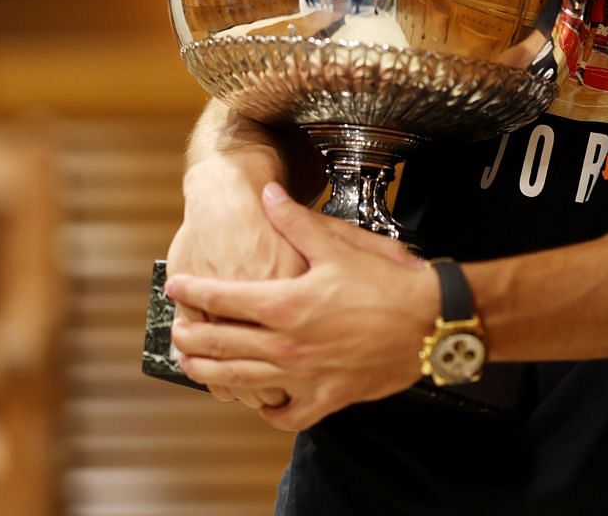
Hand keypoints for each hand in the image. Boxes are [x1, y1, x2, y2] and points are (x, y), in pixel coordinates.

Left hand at [167, 182, 438, 431]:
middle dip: (191, 339)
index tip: (176, 288)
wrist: (432, 322)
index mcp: (286, 304)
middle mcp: (287, 344)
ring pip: (242, 381)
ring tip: (194, 369)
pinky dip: (267, 408)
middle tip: (175, 334)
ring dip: (210, 375)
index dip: (194, 292)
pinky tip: (260, 400)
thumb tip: (269, 194)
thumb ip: (297, 221)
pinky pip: (286, 413)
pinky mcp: (327, 398)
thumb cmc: (389, 282)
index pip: (222, 299)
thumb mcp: (341, 244)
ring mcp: (305, 376)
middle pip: (221, 346)